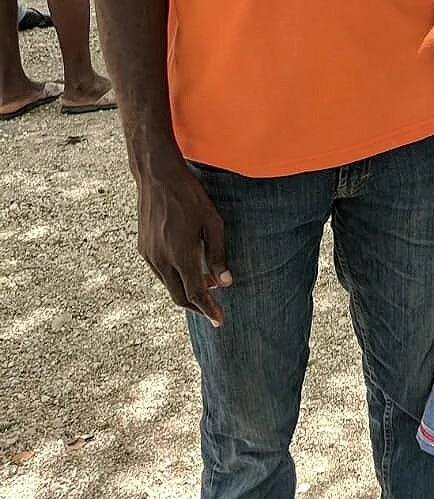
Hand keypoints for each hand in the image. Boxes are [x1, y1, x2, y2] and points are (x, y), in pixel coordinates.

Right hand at [134, 153, 232, 324]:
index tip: (219, 321)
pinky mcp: (143, 249)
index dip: (209, 309)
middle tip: (214, 307)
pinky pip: (160, 272)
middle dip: (197, 307)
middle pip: (179, 296)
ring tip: (207, 281)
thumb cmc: (190, 197)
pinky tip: (188, 267)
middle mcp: (161, 259)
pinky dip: (175, 277)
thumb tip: (225, 283)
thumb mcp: (213, 223)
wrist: (157, 177)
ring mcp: (149, 255)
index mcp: (180, 254)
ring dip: (186, 289)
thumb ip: (218, 255)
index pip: (195, 293)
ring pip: (168, 285)